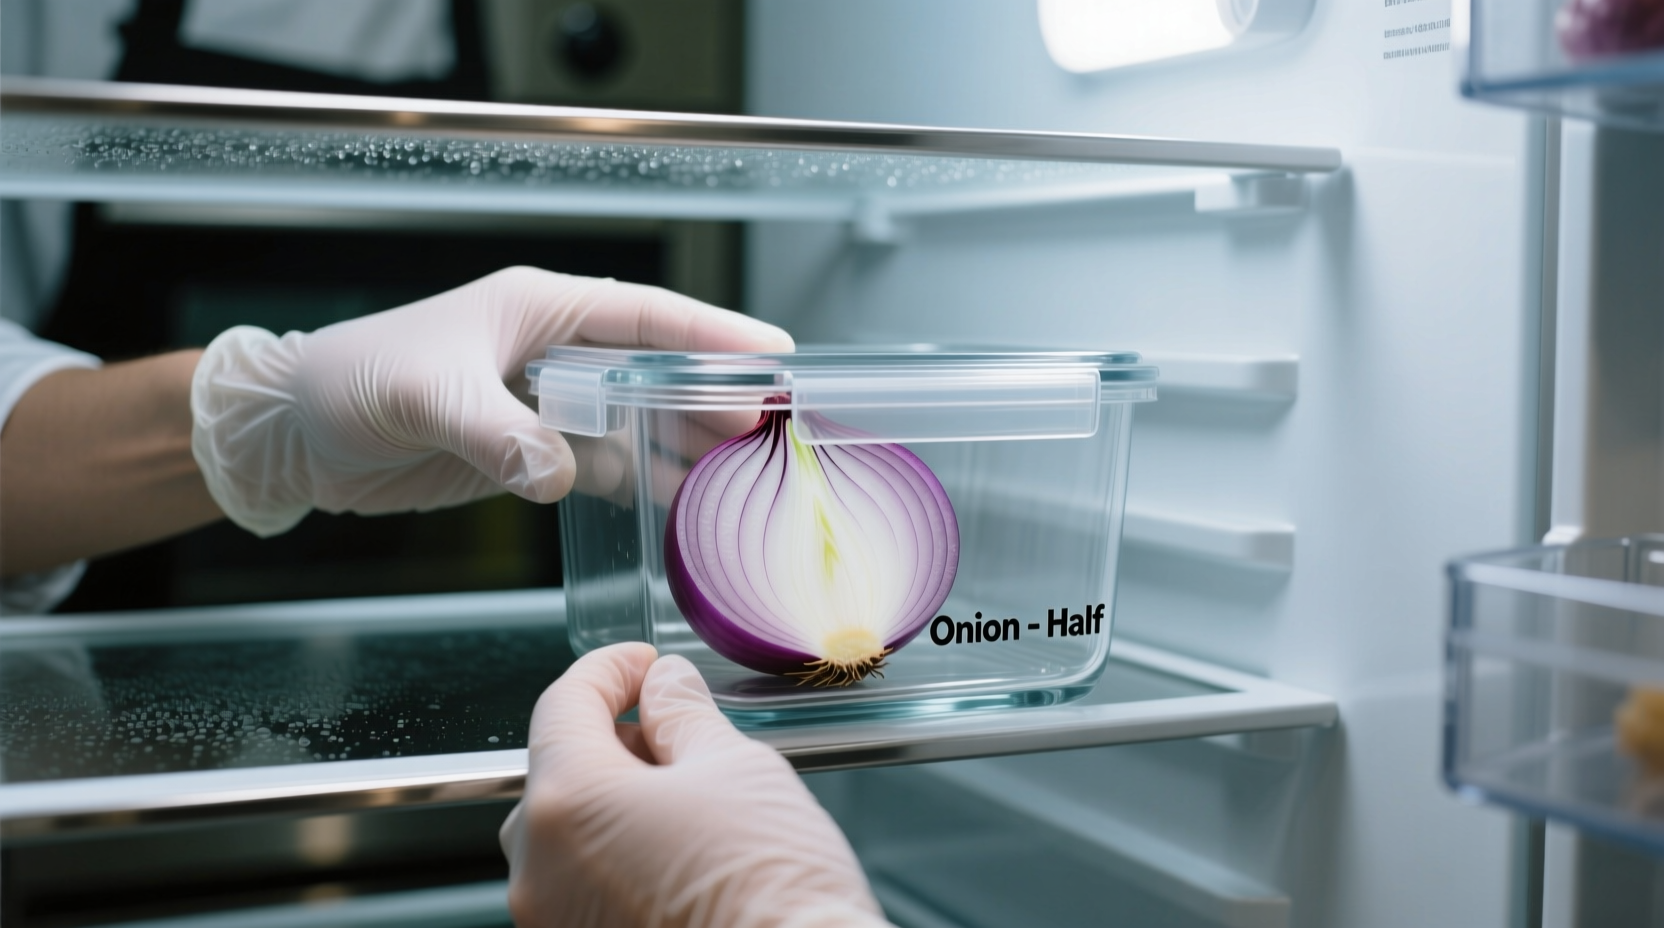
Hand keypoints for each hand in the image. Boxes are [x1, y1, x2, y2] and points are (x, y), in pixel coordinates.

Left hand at [190, 267, 792, 535]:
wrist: (296, 433)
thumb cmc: (350, 383)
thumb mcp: (423, 397)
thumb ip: (495, 434)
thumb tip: (559, 471)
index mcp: (537, 310)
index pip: (644, 316)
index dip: (713, 334)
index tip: (774, 353)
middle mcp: (553, 351)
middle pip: (657, 370)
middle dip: (716, 396)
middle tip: (775, 431)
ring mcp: (547, 402)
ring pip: (640, 421)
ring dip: (688, 445)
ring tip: (745, 475)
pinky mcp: (531, 449)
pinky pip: (606, 465)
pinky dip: (643, 483)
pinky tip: (680, 506)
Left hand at [500, 644, 889, 927]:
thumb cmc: (771, 892)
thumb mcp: (736, 769)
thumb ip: (684, 716)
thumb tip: (666, 687)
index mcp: (568, 804)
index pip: (563, 705)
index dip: (608, 670)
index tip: (641, 664)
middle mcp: (539, 870)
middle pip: (559, 774)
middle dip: (615, 742)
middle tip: (677, 734)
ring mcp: (553, 923)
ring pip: (567, 838)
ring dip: (617, 806)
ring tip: (692, 805)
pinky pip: (582, 890)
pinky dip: (619, 862)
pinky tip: (680, 858)